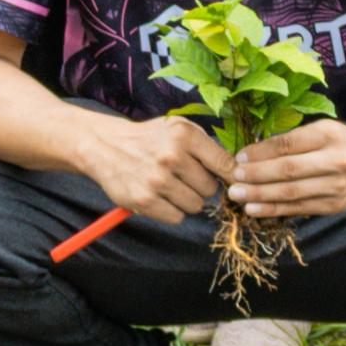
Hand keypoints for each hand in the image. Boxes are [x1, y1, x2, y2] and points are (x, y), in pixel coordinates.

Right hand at [77, 113, 231, 226]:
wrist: (107, 146)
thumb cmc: (150, 138)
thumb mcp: (178, 128)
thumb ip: (207, 146)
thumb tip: (238, 171)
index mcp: (184, 135)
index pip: (224, 163)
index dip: (232, 177)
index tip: (234, 182)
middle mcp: (171, 156)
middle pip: (210, 189)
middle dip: (202, 187)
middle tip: (187, 179)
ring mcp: (157, 180)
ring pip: (195, 206)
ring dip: (188, 200)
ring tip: (173, 187)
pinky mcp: (144, 200)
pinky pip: (176, 218)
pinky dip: (172, 211)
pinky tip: (161, 197)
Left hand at [229, 119, 345, 223]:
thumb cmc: (338, 141)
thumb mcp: (320, 129)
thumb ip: (291, 140)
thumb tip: (252, 153)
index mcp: (328, 135)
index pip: (289, 143)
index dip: (261, 151)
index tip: (239, 157)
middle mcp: (335, 160)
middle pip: (289, 170)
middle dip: (257, 175)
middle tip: (234, 178)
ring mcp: (336, 186)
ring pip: (292, 192)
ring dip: (261, 195)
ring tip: (238, 196)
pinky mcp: (334, 205)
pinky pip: (299, 208)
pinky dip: (274, 209)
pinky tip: (254, 209)